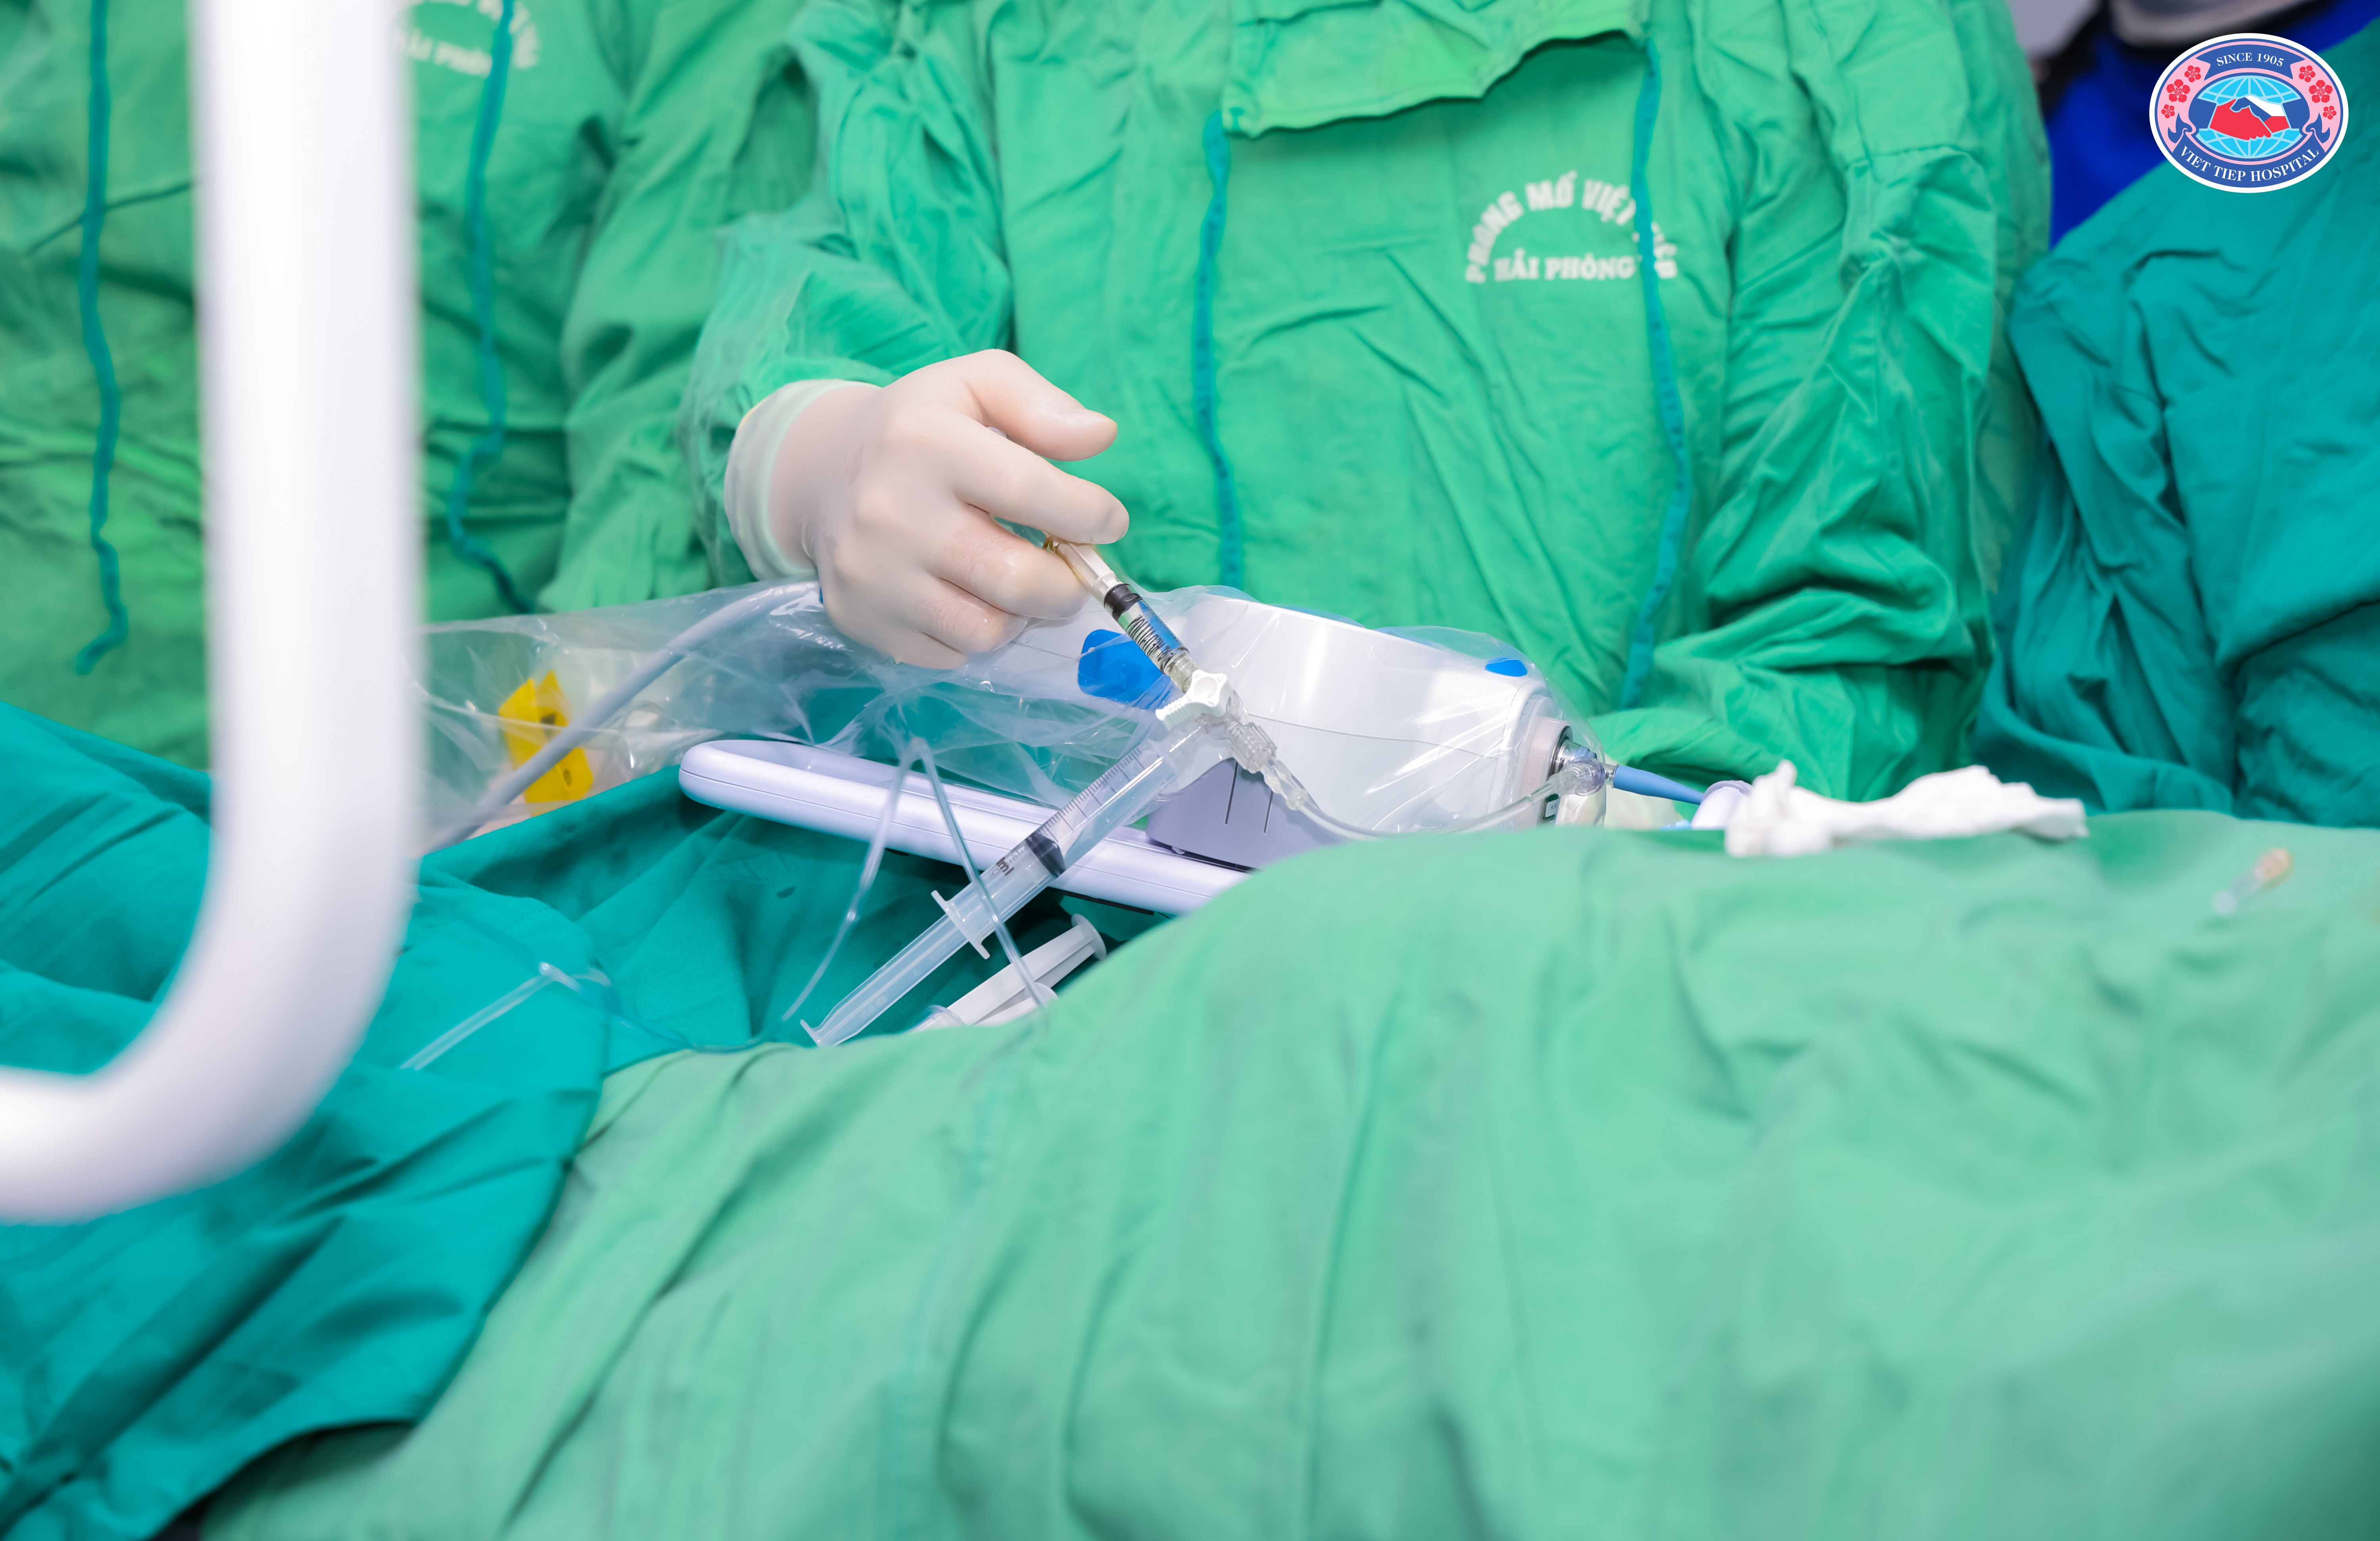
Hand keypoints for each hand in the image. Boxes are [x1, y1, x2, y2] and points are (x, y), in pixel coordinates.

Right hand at [768, 350, 1127, 666]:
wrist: (822, 471)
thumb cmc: (921, 426)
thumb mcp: (975, 384)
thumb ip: (1040, 404)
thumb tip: (1100, 435)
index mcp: (922, 442)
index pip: (1026, 490)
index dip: (1086, 514)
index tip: (1109, 521)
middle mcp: (890, 512)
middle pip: (1014, 579)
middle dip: (1067, 584)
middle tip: (1072, 570)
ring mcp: (872, 575)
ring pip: (987, 630)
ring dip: (1023, 615)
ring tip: (1021, 581)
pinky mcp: (862, 619)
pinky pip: (950, 655)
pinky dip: (977, 634)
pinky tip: (972, 596)